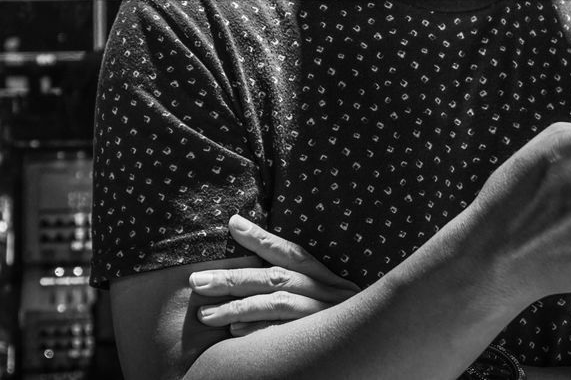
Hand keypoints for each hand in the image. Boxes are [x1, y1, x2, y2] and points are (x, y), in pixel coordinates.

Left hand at [190, 214, 360, 336]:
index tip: (233, 223)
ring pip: (276, 305)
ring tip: (205, 314)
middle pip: (276, 279)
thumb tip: (253, 255)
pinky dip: (258, 332)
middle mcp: (326, 294)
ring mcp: (323, 319)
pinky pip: (285, 337)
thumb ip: (296, 279)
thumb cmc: (343, 321)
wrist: (372, 347)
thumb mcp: (327, 294)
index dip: (263, 238)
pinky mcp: (318, 343)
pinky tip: (234, 332)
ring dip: (237, 308)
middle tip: (198, 281)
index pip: (292, 253)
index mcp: (326, 278)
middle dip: (234, 278)